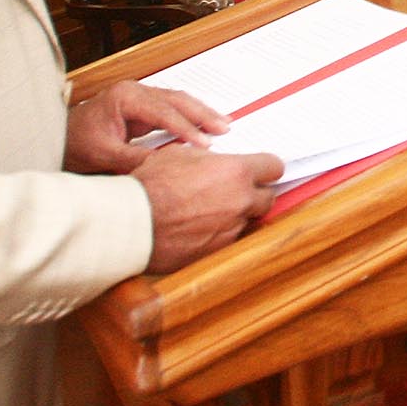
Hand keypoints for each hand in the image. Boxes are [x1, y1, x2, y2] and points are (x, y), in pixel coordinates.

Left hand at [65, 81, 227, 175]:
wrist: (58, 138)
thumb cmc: (74, 142)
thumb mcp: (102, 155)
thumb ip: (134, 159)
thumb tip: (165, 165)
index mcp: (124, 96)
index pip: (163, 111)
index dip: (186, 128)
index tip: (203, 144)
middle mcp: (134, 91)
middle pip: (177, 99)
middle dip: (202, 113)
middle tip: (224, 127)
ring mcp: (139, 97)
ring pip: (178, 101)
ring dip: (201, 113)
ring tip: (222, 124)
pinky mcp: (142, 108)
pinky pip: (172, 108)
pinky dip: (190, 117)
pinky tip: (204, 125)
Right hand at [135, 142, 280, 270]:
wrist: (132, 223)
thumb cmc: (150, 185)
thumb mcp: (179, 155)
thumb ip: (208, 158)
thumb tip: (217, 160)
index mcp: (236, 172)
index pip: (274, 167)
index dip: (267, 167)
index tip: (261, 169)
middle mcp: (241, 202)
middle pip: (268, 197)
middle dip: (256, 192)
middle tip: (237, 189)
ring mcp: (231, 229)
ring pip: (247, 220)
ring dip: (236, 214)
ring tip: (209, 209)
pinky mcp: (218, 250)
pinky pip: (228, 239)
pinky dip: (219, 232)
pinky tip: (199, 227)